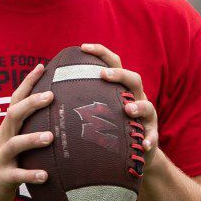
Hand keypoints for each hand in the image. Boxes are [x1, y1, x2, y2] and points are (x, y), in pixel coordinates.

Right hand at [0, 64, 54, 200]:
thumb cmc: (3, 164)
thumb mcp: (12, 143)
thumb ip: (27, 130)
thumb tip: (57, 118)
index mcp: (7, 129)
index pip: (16, 100)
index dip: (27, 83)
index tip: (41, 66)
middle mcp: (3, 139)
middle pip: (14, 115)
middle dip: (31, 104)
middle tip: (50, 96)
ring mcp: (1, 158)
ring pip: (15, 144)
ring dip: (32, 139)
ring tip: (50, 137)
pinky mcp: (2, 178)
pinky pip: (17, 175)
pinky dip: (30, 175)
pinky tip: (45, 176)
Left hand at [81, 43, 159, 172]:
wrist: (134, 154)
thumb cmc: (108, 128)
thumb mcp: (96, 111)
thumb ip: (80, 99)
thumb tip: (47, 89)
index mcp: (121, 89)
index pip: (114, 64)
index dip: (101, 53)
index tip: (83, 47)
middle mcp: (136, 98)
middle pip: (134, 79)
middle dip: (119, 75)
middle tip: (103, 74)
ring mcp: (146, 117)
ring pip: (148, 106)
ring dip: (138, 106)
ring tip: (128, 109)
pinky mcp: (150, 136)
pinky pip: (153, 136)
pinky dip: (149, 139)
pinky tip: (144, 143)